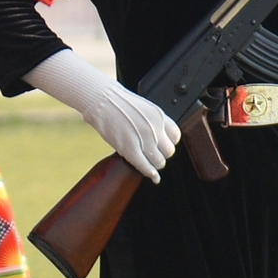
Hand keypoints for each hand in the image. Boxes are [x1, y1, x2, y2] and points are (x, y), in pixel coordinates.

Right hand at [23, 48, 178, 182]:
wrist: (102, 100)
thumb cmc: (118, 102)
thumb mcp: (144, 108)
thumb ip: (153, 122)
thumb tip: (157, 136)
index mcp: (159, 116)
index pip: (175, 137)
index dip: (168, 143)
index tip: (162, 146)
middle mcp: (155, 128)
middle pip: (169, 151)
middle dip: (161, 155)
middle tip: (153, 155)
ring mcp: (144, 139)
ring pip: (159, 161)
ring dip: (155, 164)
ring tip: (149, 164)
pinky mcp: (130, 149)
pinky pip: (145, 166)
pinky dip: (150, 174)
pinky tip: (153, 177)